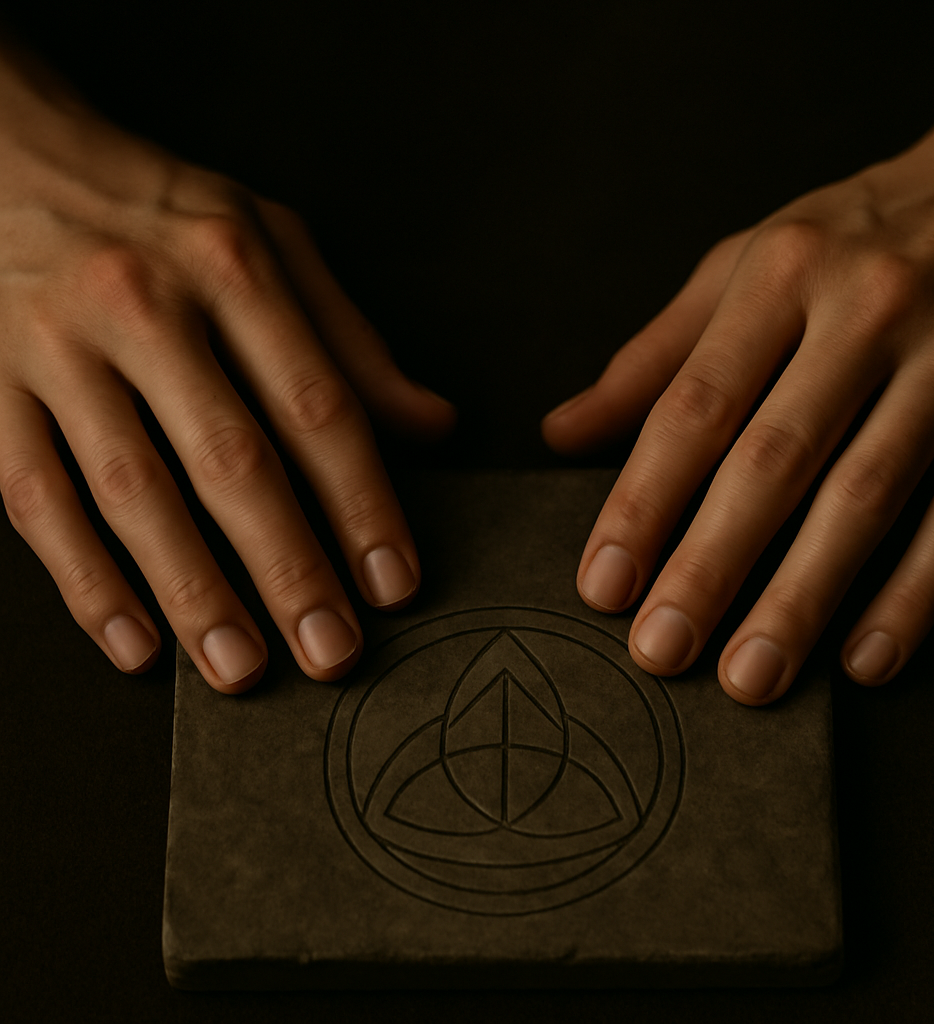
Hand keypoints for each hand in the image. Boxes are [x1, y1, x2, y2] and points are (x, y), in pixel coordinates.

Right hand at [0, 42, 454, 692]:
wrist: (12, 155)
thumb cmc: (164, 211)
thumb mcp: (275, 244)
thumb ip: (354, 341)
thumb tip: (435, 426)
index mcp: (233, 268)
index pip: (319, 406)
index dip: (362, 504)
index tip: (395, 582)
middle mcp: (144, 308)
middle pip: (230, 461)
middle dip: (288, 569)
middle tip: (331, 652)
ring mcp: (57, 350)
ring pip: (132, 492)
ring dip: (192, 593)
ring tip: (241, 668)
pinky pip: (35, 498)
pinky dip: (85, 581)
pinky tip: (135, 645)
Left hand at [543, 47, 933, 703]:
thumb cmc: (853, 238)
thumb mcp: (744, 268)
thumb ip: (653, 358)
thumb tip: (562, 432)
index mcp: (781, 276)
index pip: (695, 404)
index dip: (644, 501)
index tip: (604, 581)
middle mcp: (867, 310)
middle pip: (775, 460)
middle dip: (711, 565)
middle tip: (660, 649)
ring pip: (867, 497)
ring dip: (804, 598)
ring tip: (751, 676)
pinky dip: (916, 591)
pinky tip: (865, 659)